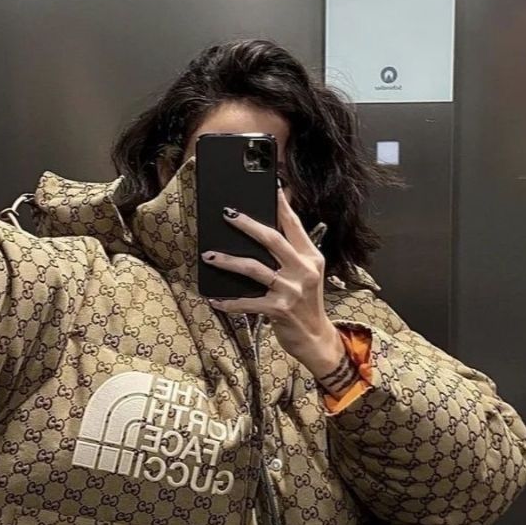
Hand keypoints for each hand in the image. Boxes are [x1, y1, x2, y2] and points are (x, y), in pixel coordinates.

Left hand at [202, 188, 355, 391]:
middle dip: (246, 224)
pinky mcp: (278, 310)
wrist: (316, 339)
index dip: (281, 204)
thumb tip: (262, 230)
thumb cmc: (305, 304)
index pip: (293, 224)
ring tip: (209, 255)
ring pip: (254, 268)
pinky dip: (228, 302)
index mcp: (311, 257)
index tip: (269, 186)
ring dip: (228, 261)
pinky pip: (247, 302)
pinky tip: (214, 298)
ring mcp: (291, 290)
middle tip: (227, 213)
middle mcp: (303, 270)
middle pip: (272, 239)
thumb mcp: (306, 274)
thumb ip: (291, 254)